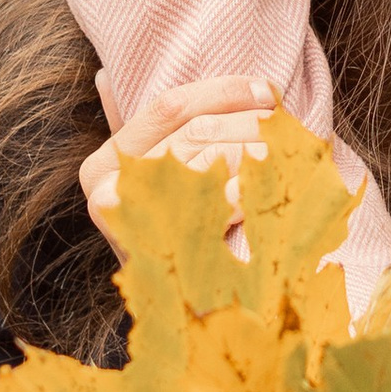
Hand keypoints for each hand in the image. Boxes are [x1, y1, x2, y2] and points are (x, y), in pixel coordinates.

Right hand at [80, 71, 275, 245]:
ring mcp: (137, 218)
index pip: (170, 106)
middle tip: (287, 122)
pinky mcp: (168, 245)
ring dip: (259, 150)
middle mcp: (108, 189)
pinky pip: (225, 200)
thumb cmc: (164, 235)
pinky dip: (256, 186)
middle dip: (250, 122)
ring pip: (213, 159)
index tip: (265, 89)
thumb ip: (126, 130)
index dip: (222, 90)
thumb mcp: (142, 181)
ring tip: (289, 149)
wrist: (174, 313)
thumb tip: (102, 78)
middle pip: (197, 131)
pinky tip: (278, 183)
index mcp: (100, 165)